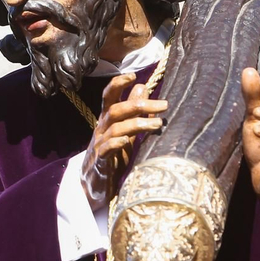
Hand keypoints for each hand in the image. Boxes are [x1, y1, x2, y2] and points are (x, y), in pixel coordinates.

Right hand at [83, 72, 167, 208]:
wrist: (95, 184)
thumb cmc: (113, 154)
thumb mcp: (125, 130)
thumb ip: (133, 111)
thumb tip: (143, 87)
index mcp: (107, 119)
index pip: (108, 96)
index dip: (118, 84)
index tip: (133, 76)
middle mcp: (101, 129)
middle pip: (115, 110)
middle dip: (139, 105)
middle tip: (164, 105)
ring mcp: (99, 145)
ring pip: (115, 128)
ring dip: (137, 124)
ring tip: (158, 124)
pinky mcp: (101, 162)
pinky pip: (106, 149)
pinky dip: (116, 143)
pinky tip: (127, 141)